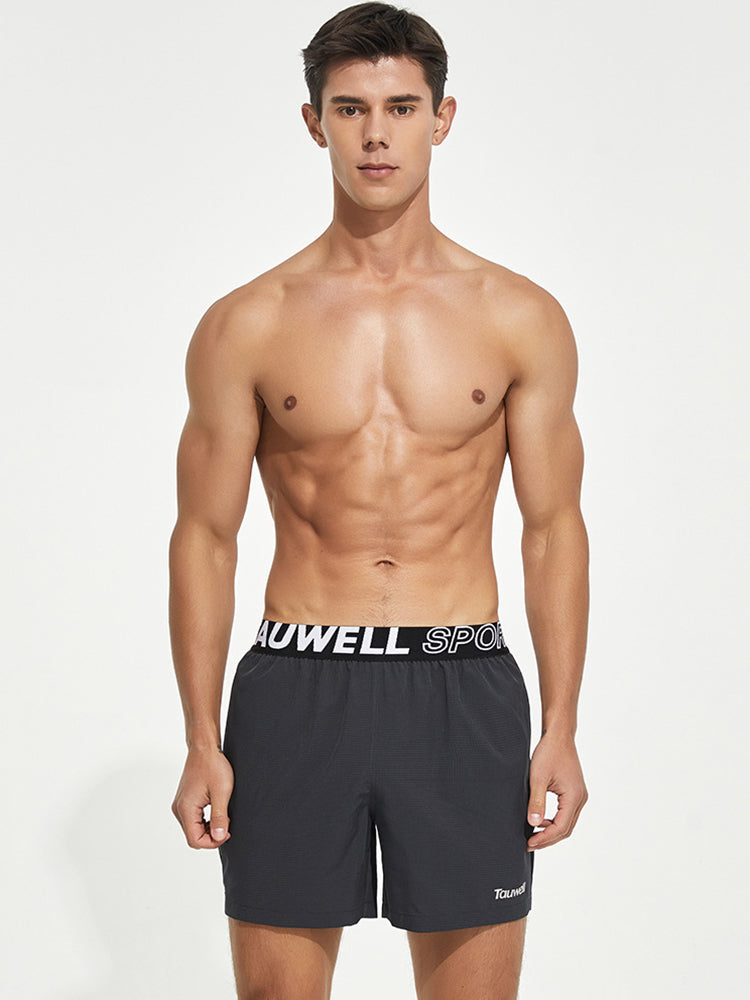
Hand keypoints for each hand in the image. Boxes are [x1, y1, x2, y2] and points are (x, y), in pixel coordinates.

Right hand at [171, 744, 234, 848]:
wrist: (205, 748)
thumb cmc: (214, 766)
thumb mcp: (222, 792)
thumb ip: (219, 817)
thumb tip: (218, 837)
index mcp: (186, 808)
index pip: (195, 840)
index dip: (213, 842)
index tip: (227, 831)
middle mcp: (179, 808)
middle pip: (193, 836)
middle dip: (211, 836)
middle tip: (227, 823)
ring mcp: (180, 804)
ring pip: (193, 829)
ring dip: (209, 828)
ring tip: (223, 815)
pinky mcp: (184, 800)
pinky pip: (193, 819)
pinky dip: (205, 821)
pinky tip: (216, 811)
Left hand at [526, 730, 587, 849]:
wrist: (558, 735)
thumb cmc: (548, 752)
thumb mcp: (538, 777)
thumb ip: (536, 802)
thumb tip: (533, 824)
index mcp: (574, 796)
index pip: (561, 827)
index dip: (545, 838)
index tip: (529, 843)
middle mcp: (581, 798)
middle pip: (566, 829)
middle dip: (548, 839)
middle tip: (529, 844)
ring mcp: (579, 795)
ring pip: (567, 823)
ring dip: (551, 831)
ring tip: (533, 834)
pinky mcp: (575, 792)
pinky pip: (566, 813)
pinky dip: (554, 821)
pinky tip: (540, 820)